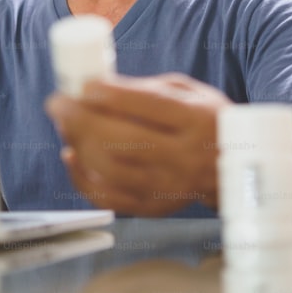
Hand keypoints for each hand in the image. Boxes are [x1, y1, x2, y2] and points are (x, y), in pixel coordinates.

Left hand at [45, 72, 231, 215]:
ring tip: (63, 123)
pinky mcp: (153, 207)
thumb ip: (147, 89)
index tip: (84, 85)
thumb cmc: (205, 121)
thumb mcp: (188, 93)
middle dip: (81, 119)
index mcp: (196, 121)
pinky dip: (81, 177)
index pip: (150, 107)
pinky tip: (71, 154)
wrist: (234, 168)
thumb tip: (98, 87)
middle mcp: (184, 157)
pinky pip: (108, 197)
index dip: (111, 95)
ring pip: (110, 169)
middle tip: (58, 102)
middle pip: (123, 140)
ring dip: (78, 143)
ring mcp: (168, 187)